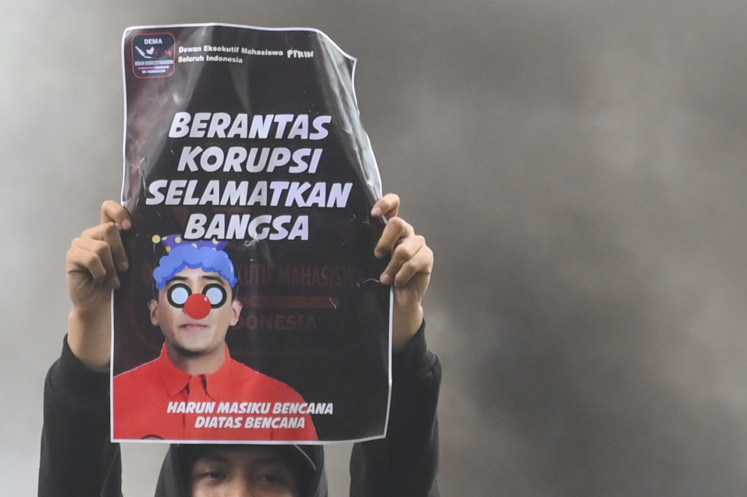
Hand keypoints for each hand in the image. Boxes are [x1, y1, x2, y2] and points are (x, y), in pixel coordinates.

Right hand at [66, 201, 130, 367]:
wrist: (102, 305)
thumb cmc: (119, 283)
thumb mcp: (131, 262)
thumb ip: (134, 246)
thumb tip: (153, 236)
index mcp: (108, 231)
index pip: (108, 208)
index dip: (119, 212)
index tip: (129, 227)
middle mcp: (93, 234)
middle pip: (110, 229)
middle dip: (121, 252)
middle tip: (123, 269)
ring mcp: (80, 244)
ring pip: (102, 247)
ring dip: (111, 267)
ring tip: (112, 279)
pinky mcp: (72, 256)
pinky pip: (92, 258)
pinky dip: (100, 272)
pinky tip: (100, 280)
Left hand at [372, 194, 433, 349]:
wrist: (396, 301)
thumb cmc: (380, 278)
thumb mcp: (369, 259)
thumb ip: (366, 246)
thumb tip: (344, 238)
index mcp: (391, 228)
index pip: (394, 203)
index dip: (385, 203)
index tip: (374, 213)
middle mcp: (405, 233)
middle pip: (398, 223)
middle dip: (384, 241)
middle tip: (377, 256)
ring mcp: (417, 244)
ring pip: (404, 248)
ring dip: (391, 266)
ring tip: (385, 278)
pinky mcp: (426, 257)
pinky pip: (414, 262)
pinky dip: (402, 274)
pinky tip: (397, 282)